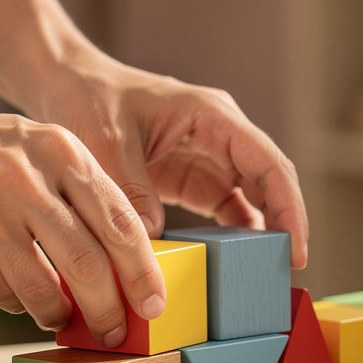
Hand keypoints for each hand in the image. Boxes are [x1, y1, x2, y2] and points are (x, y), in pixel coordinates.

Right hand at [0, 86, 165, 346]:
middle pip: (88, 264)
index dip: (143, 272)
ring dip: (61, 315)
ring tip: (64, 318)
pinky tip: (20, 296)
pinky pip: (0, 293)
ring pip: (43, 288)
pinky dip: (19, 305)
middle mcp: (23, 177)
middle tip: (116, 332)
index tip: (154, 305)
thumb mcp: (39, 146)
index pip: (119, 221)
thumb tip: (123, 264)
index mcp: (59, 149)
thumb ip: (81, 193)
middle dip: (110, 310)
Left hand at [32, 55, 308, 268]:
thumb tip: (153, 236)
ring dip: (258, 235)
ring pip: (250, 199)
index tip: (295, 248)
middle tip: (282, 274)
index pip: (268, 163)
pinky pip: (222, 210)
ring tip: (259, 276)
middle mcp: (220, 135)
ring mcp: (208, 157)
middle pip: (268, 183)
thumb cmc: (90, 98)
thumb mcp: (107, 141)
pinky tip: (225, 265)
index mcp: (212, 116)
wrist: (67, 86)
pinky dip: (228, 237)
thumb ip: (131, 188)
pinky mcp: (190, 177)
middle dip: (283, 226)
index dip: (289, 207)